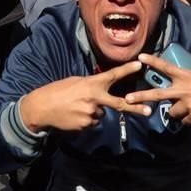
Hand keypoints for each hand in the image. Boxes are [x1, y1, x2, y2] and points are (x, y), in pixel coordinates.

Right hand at [20, 61, 149, 132]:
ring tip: (76, 107)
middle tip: (149, 111)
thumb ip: (91, 86)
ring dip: (93, 111)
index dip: (127, 70)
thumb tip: (101, 91)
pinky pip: (92, 122)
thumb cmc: (57, 91)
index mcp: (91, 84)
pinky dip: (86, 119)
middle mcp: (94, 99)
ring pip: (101, 114)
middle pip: (119, 104)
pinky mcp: (86, 125)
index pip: (112, 75)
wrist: (42, 108)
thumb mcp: (75, 81)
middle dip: (135, 108)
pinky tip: (74, 115)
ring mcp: (91, 113)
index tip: (140, 65)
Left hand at [125, 55, 190, 131]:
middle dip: (140, 96)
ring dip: (178, 111)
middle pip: (157, 95)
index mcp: (189, 77)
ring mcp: (189, 108)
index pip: (166, 67)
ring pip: (174, 112)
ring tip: (190, 108)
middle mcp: (185, 92)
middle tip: (127, 99)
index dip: (153, 61)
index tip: (140, 57)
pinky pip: (188, 121)